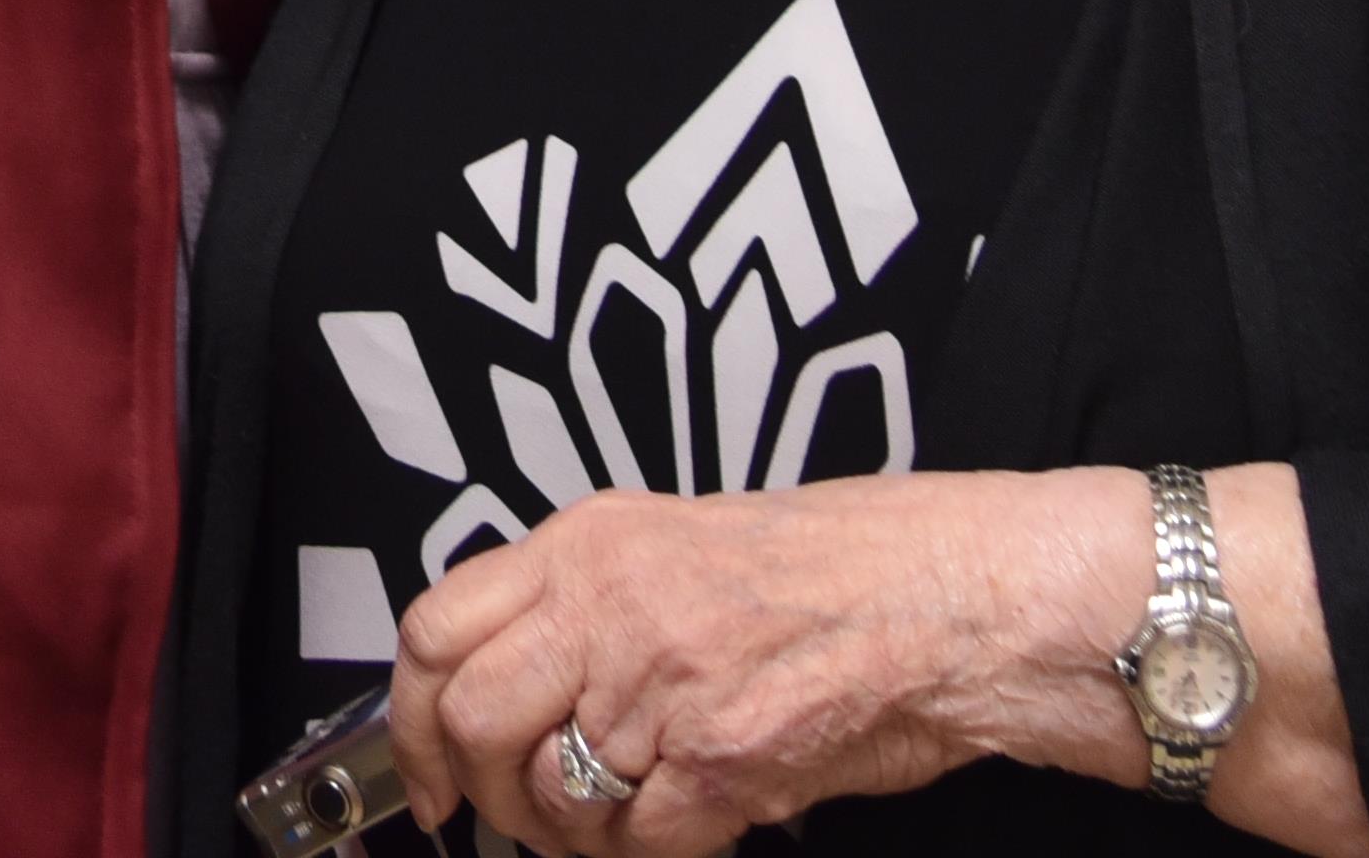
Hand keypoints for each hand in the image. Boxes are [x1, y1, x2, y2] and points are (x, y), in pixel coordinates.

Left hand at [386, 473, 1118, 851]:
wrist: (962, 595)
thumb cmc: (849, 566)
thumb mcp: (684, 541)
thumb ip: (591, 600)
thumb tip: (520, 679)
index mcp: (591, 543)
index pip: (433, 627)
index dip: (407, 717)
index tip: (423, 773)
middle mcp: (611, 603)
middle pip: (469, 719)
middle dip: (481, 790)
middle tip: (514, 816)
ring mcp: (661, 682)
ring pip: (547, 796)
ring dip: (573, 833)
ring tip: (623, 819)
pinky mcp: (720, 759)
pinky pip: (639, 842)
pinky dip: (651, 854)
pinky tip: (691, 827)